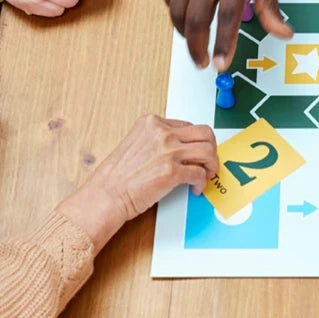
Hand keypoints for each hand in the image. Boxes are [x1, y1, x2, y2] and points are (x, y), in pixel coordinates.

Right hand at [60, 115, 217, 250]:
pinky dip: (202, 182)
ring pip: (207, 151)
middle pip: (204, 133)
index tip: (197, 151)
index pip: (187, 126)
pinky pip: (199, 173)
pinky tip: (195, 188)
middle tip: (209, 161)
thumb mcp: (136, 143)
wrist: (107, 194)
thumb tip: (179, 146)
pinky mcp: (172, 172)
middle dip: (211, 148)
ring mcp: (168, 151)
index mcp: (151, 123)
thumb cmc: (117, 175)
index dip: (196, 141)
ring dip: (211, 165)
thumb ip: (157, 140)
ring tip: (206, 174)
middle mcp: (161, 133)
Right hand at [162, 0, 291, 70]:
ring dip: (185, 33)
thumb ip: (270, 6)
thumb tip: (284, 35)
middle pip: (197, 19)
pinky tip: (187, 17)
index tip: (220, 64)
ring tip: (196, 43)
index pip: (227, 16)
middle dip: (197, 47)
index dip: (223, 44)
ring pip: (177, 11)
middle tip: (203, 62)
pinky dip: (175, 13)